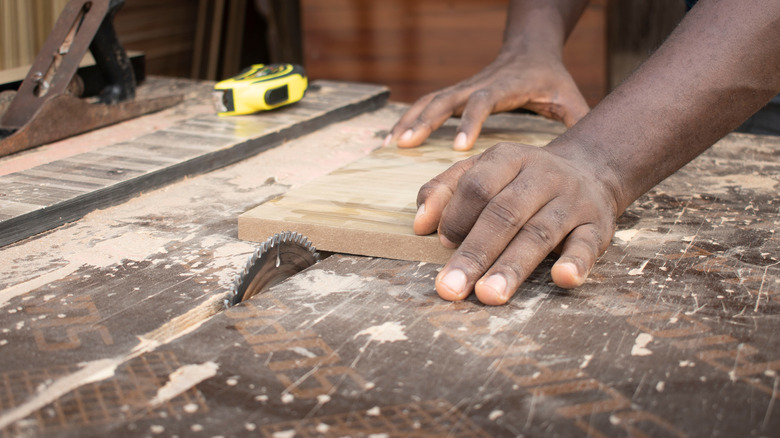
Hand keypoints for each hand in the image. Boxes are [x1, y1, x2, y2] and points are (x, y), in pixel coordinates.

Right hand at [384, 51, 589, 150]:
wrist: (531, 48)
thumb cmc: (551, 78)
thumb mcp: (569, 97)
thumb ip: (577, 122)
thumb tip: (589, 160)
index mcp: (507, 86)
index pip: (484, 100)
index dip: (471, 122)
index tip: (461, 148)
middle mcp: (481, 84)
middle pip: (448, 98)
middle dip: (427, 121)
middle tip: (408, 143)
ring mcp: (466, 86)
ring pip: (433, 99)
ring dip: (412, 119)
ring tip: (393, 142)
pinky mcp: (457, 91)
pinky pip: (428, 102)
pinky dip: (410, 117)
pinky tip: (393, 136)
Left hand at [413, 142, 618, 304]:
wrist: (591, 170)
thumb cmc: (521, 179)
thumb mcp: (483, 170)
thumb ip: (445, 190)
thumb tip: (418, 224)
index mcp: (509, 158)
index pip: (477, 186)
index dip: (456, 216)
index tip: (442, 244)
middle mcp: (542, 176)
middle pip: (504, 214)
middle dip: (475, 253)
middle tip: (451, 288)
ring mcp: (572, 201)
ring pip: (539, 234)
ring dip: (513, 267)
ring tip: (489, 296)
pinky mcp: (598, 225)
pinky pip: (587, 244)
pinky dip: (576, 262)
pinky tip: (562, 279)